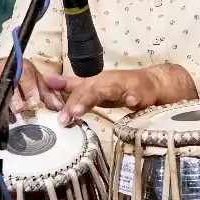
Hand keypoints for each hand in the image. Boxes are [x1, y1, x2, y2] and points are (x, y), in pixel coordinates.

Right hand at [0, 58, 63, 114]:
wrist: (1, 66)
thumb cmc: (22, 74)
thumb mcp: (36, 80)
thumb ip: (46, 93)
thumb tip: (58, 107)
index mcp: (21, 68)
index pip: (26, 78)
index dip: (30, 90)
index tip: (34, 103)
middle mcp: (4, 72)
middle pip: (8, 85)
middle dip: (14, 97)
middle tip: (18, 109)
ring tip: (6, 116)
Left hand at [47, 63, 196, 125]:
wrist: (153, 83)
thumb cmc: (121, 87)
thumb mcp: (95, 85)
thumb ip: (72, 85)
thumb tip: (47, 80)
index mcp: (96, 82)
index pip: (78, 91)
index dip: (68, 103)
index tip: (59, 118)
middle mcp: (108, 81)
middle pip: (90, 89)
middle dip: (78, 101)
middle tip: (68, 115)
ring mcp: (125, 86)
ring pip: (109, 90)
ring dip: (96, 98)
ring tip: (83, 109)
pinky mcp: (141, 92)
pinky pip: (137, 95)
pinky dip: (133, 97)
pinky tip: (130, 102)